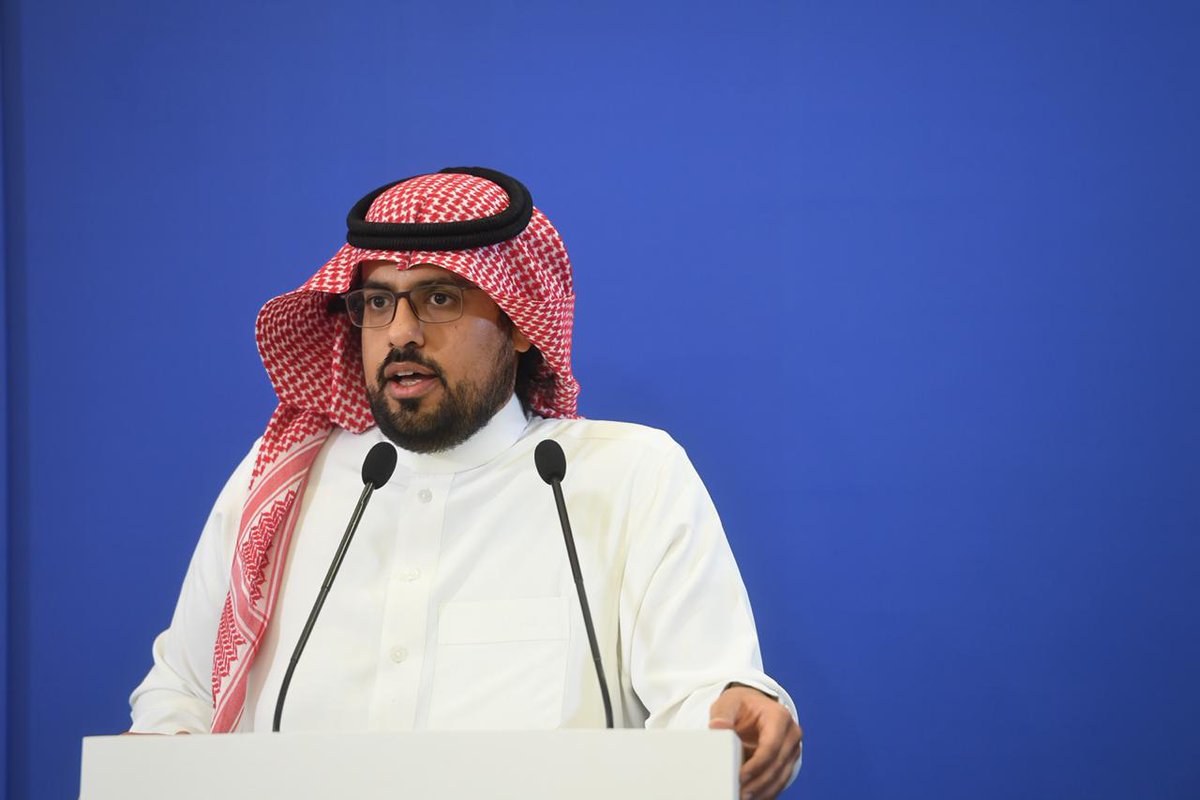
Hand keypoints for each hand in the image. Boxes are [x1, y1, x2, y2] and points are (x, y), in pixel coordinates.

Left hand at [709, 684, 802, 799]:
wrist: (752, 706)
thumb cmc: (741, 705)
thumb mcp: (728, 703)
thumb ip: (723, 715)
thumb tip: (718, 727)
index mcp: (779, 716)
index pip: (771, 745)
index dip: (757, 764)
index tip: (741, 776)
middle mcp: (791, 733)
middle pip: (778, 764)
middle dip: (759, 782)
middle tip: (740, 794)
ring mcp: (792, 748)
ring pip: (782, 776)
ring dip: (764, 791)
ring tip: (744, 798)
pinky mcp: (789, 761)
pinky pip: (780, 780)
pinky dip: (767, 791)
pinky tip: (753, 797)